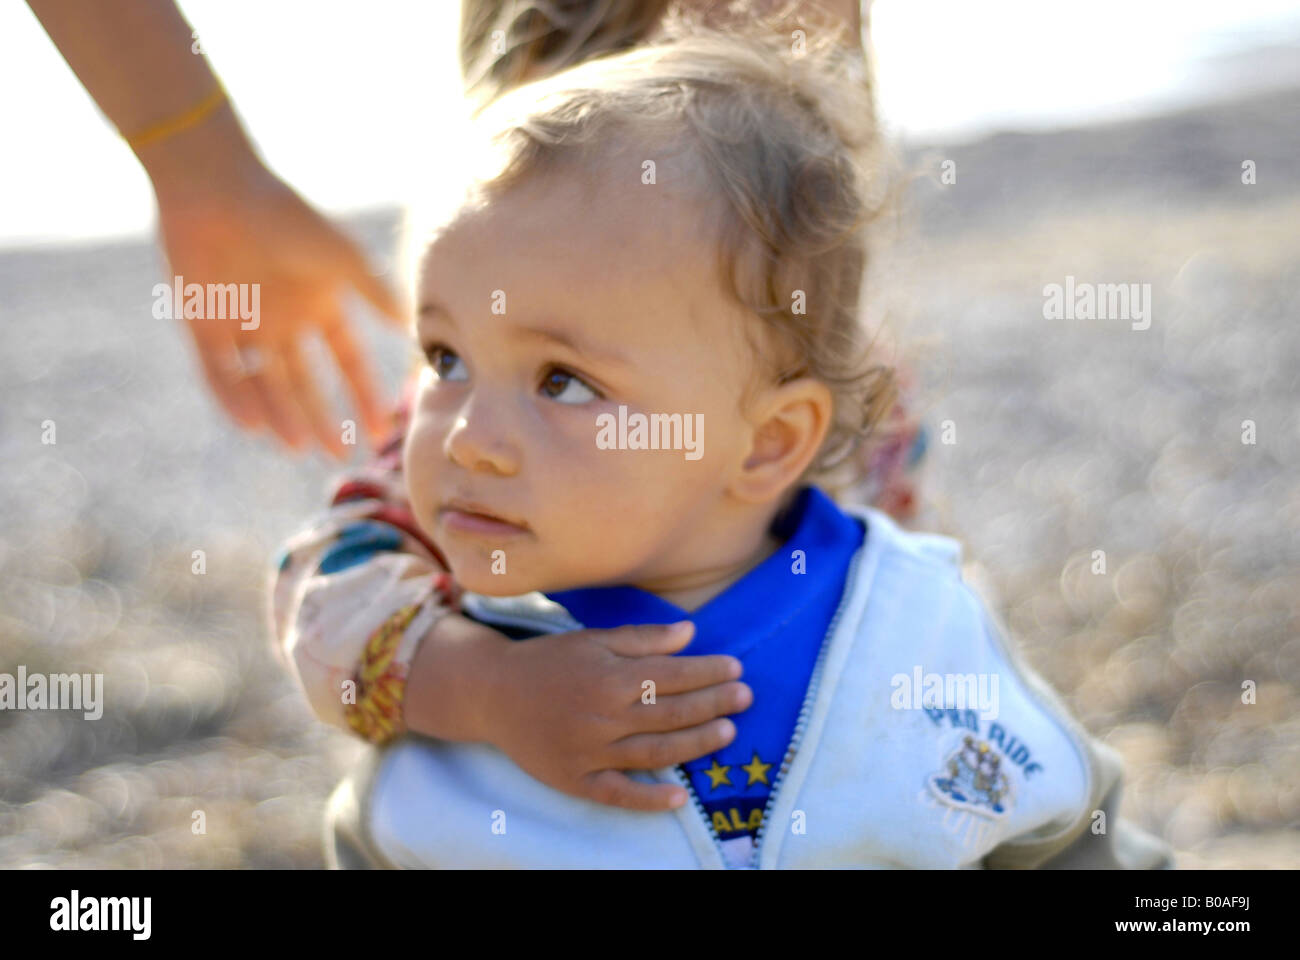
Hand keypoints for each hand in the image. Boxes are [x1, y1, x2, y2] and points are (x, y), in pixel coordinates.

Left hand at [155, 162, 404, 458]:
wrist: (216, 189)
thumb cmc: (286, 217)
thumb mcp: (342, 257)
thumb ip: (375, 293)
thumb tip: (412, 329)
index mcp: (319, 303)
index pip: (348, 361)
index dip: (364, 395)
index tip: (380, 431)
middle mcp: (284, 320)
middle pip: (306, 383)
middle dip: (324, 420)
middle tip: (340, 458)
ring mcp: (242, 325)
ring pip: (265, 384)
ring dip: (282, 417)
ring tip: (300, 451)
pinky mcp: (202, 326)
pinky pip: (220, 373)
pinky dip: (236, 400)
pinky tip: (255, 427)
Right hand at [483, 621, 751, 810]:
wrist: (492, 694)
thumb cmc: (549, 662)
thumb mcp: (593, 640)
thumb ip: (642, 639)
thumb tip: (691, 632)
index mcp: (608, 677)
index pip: (671, 676)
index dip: (708, 672)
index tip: (736, 668)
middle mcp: (601, 716)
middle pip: (671, 714)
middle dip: (714, 704)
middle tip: (745, 697)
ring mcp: (588, 752)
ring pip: (654, 753)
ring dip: (696, 744)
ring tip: (727, 733)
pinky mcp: (574, 780)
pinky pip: (618, 795)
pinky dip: (650, 799)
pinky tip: (680, 797)